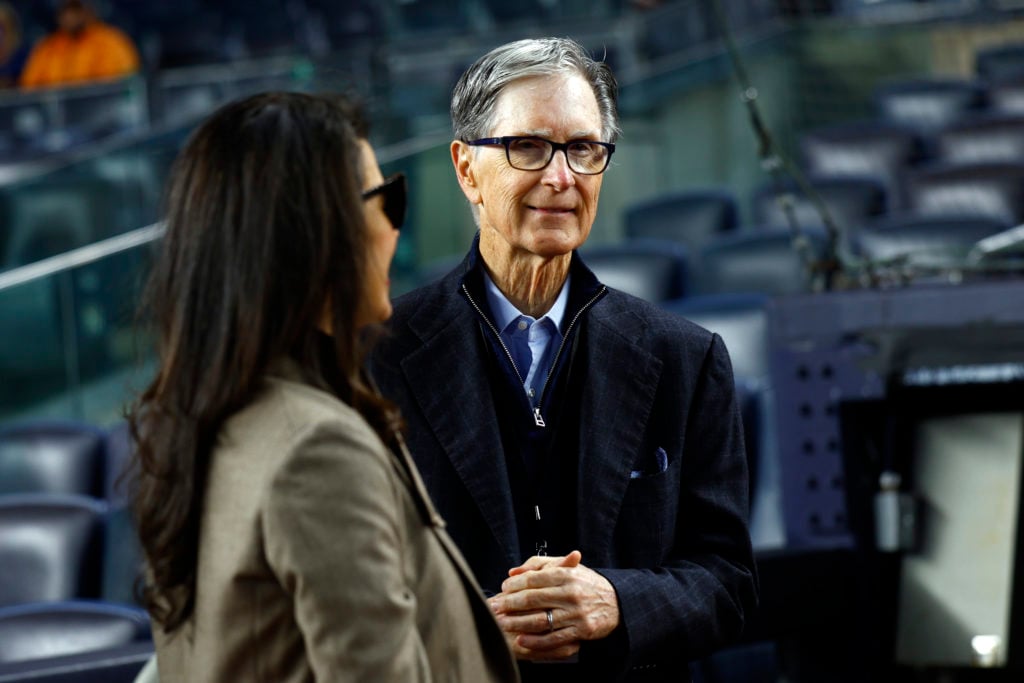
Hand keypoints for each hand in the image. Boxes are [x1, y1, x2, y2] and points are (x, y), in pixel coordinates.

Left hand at [487, 550, 619, 660]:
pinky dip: (535, 641)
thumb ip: (539, 564)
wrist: (616, 602)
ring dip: (517, 623)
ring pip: (540, 620)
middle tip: (494, 607)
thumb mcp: (566, 567)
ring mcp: (576, 613)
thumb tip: (513, 572)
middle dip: (509, 604)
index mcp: (566, 574)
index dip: (514, 584)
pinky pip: (554, 638)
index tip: (503, 588)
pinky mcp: (581, 631)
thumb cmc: (584, 583)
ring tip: (502, 623)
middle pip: (533, 599)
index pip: (533, 578)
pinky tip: (521, 639)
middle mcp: (571, 593)